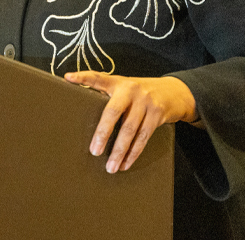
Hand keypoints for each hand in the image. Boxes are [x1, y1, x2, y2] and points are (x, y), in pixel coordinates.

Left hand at [64, 71, 198, 172]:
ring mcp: (145, 102)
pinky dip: (133, 153)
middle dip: (103, 133)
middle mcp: (130, 90)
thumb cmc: (141, 92)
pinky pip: (143, 137)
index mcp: (118, 82)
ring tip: (110, 167)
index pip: (98, 77)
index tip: (69, 78)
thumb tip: (85, 110)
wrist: (176, 92)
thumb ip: (108, 94)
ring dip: (120, 151)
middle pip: (113, 112)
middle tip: (94, 151)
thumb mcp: (125, 87)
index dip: (83, 77)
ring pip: (130, 130)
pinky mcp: (157, 115)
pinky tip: (125, 163)